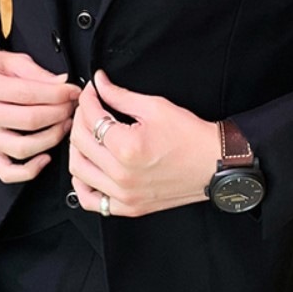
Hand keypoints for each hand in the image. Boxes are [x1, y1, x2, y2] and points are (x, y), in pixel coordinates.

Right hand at [0, 49, 80, 182]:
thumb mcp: (14, 61)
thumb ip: (39, 74)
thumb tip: (64, 84)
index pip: (27, 94)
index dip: (57, 94)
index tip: (74, 91)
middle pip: (29, 121)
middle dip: (59, 113)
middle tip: (72, 106)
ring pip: (22, 148)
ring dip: (51, 138)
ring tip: (64, 124)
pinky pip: (7, 172)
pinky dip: (29, 170)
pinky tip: (46, 157)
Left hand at [69, 70, 218, 216]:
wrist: (214, 163)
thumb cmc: (191, 137)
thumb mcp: (155, 107)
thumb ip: (120, 96)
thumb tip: (100, 84)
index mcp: (127, 148)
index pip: (91, 118)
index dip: (88, 98)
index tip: (92, 90)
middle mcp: (122, 175)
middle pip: (80, 142)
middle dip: (80, 117)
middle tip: (90, 107)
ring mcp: (124, 194)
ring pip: (78, 170)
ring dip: (78, 148)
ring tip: (89, 134)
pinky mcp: (129, 207)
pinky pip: (91, 200)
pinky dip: (83, 184)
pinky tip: (89, 167)